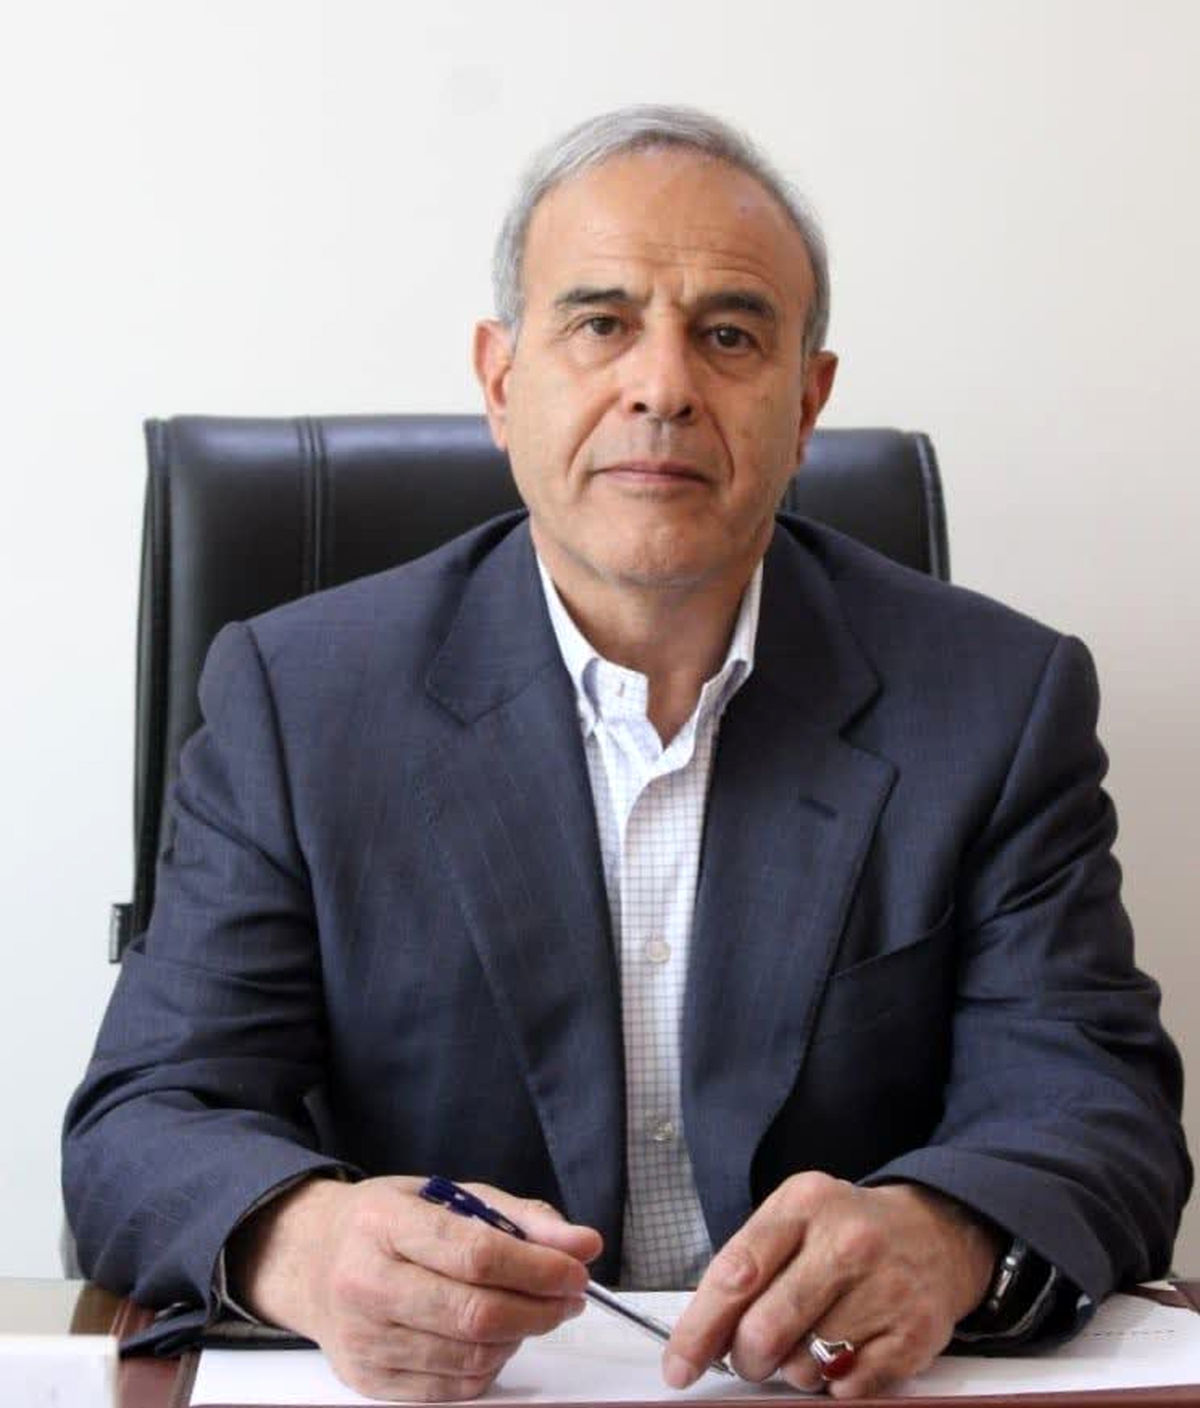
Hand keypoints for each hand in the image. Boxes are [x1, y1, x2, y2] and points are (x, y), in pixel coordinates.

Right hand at [227, 1175, 601, 1401]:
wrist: (311, 1261)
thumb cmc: (385, 1223)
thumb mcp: (449, 1195)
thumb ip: (519, 1217)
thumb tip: (582, 1243)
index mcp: (384, 1223)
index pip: (476, 1254)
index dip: (538, 1267)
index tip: (575, 1268)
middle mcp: (365, 1283)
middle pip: (475, 1313)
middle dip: (540, 1308)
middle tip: (569, 1295)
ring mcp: (364, 1339)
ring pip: (470, 1357)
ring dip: (520, 1336)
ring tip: (530, 1309)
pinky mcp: (369, 1380)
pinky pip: (452, 1389)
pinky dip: (490, 1365)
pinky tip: (495, 1336)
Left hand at [664, 1173, 1000, 1397]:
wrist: (937, 1230)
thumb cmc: (848, 1228)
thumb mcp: (793, 1218)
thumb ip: (748, 1265)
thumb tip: (702, 1336)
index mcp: (803, 1204)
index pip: (736, 1272)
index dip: (699, 1329)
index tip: (679, 1365)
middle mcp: (846, 1242)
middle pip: (765, 1329)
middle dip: (745, 1358)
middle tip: (750, 1357)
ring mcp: (884, 1287)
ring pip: (804, 1365)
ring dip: (791, 1370)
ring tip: (808, 1340)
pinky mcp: (914, 1333)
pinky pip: (848, 1388)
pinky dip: (833, 1384)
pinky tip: (841, 1352)